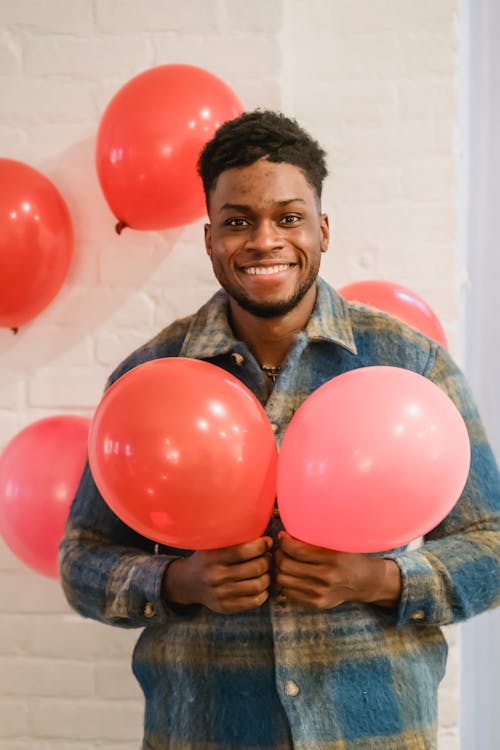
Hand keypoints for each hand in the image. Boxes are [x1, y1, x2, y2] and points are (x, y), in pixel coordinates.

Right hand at [163, 537, 272, 613]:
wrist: (187, 583)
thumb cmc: (205, 559)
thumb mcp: (212, 545)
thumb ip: (231, 538)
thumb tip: (260, 531)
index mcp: (213, 557)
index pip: (243, 551)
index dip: (261, 545)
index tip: (267, 542)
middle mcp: (216, 576)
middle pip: (255, 568)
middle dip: (267, 560)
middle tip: (269, 556)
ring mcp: (221, 594)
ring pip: (258, 586)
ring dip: (268, 577)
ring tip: (267, 570)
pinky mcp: (226, 607)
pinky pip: (254, 601)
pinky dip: (264, 593)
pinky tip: (262, 585)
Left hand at [274, 532, 400, 609]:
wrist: (365, 582)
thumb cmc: (349, 557)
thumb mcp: (338, 543)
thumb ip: (316, 537)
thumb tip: (290, 531)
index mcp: (332, 558)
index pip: (296, 550)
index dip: (284, 542)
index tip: (283, 536)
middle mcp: (326, 577)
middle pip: (285, 565)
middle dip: (278, 554)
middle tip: (281, 549)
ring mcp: (320, 593)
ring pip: (283, 580)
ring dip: (279, 569)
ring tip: (284, 561)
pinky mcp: (316, 603)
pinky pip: (288, 592)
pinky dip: (285, 582)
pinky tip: (291, 575)